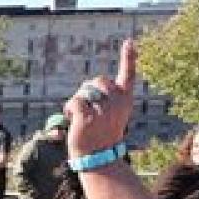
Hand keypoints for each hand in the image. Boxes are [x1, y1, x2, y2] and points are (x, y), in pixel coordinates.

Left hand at [64, 38, 135, 159]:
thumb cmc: (101, 135)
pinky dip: (69, 109)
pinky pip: (74, 102)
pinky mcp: (87, 117)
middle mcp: (116, 102)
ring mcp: (102, 110)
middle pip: (97, 81)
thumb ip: (106, 99)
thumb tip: (91, 87)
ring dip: (78, 101)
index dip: (128, 57)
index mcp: (125, 100)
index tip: (130, 42)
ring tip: (81, 117)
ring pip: (84, 91)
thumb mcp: (110, 114)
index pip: (128, 74)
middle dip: (88, 90)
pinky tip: (72, 118)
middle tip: (87, 108)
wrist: (98, 157)